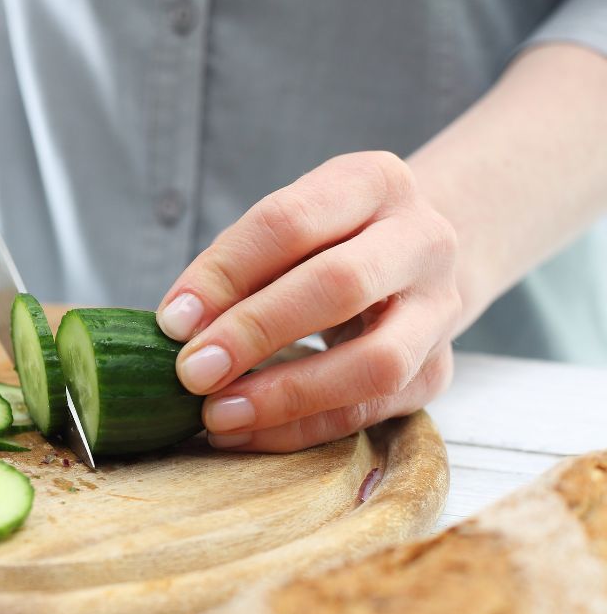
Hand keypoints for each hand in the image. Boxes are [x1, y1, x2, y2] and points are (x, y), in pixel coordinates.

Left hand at [156, 151, 460, 451]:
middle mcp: (423, 239)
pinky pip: (371, 410)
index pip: (290, 221)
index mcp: (374, 182)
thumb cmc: (325, 242)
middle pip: (339, 284)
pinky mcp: (438, 370)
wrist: (412, 261)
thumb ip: (235, 269)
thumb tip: (179, 328)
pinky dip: (302, 428)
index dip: (225, 274)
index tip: (173, 321)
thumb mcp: (286, 230)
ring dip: (286, 394)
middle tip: (192, 371)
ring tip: (218, 413)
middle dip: (255, 332)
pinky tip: (247, 431)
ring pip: (375, 362)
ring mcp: (439, 308)